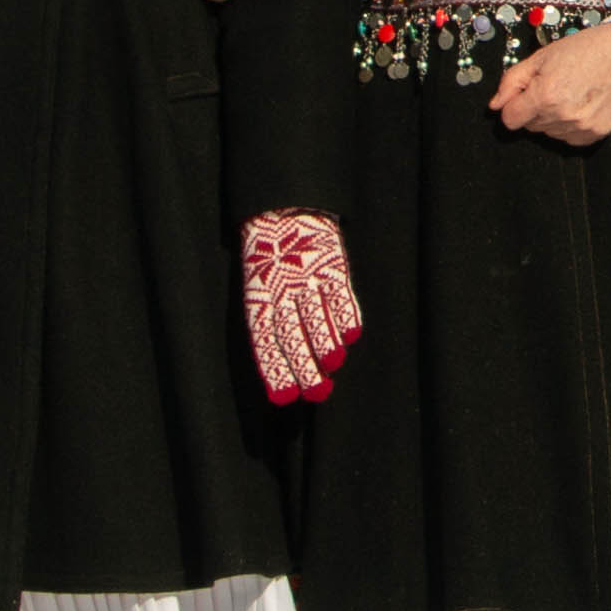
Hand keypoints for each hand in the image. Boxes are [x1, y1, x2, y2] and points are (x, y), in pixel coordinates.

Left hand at [242, 209, 361, 402]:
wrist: (283, 211)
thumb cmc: (270, 263)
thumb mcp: (259, 291)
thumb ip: (271, 325)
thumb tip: (288, 371)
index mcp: (258, 299)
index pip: (265, 340)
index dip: (275, 368)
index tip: (284, 398)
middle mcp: (280, 290)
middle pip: (290, 331)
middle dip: (303, 364)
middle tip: (317, 393)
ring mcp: (306, 275)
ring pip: (315, 312)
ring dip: (325, 339)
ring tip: (334, 364)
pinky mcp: (330, 262)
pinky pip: (339, 291)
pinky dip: (346, 313)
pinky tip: (353, 335)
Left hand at [492, 22, 610, 147]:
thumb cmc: (584, 50)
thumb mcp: (541, 57)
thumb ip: (512, 81)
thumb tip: (495, 105)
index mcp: (545, 94)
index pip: (510, 120)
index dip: (514, 106)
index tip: (525, 95)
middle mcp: (562, 115)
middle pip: (529, 126)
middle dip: (535, 108)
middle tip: (554, 86)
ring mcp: (580, 127)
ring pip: (549, 132)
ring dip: (553, 117)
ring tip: (570, 93)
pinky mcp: (595, 134)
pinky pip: (569, 137)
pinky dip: (570, 125)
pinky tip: (581, 104)